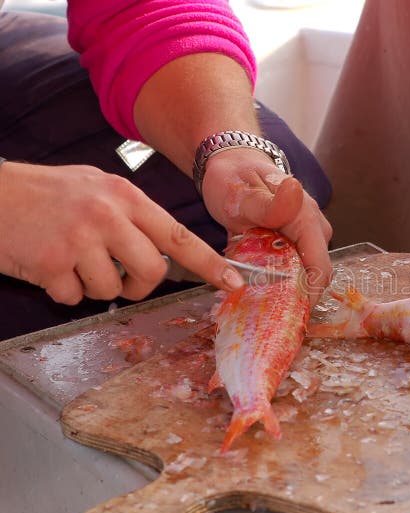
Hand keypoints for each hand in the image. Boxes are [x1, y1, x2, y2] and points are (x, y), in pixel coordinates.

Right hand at [0, 162, 243, 304]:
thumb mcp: (96, 187)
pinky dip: (63, 290)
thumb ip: (131, 213)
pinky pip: (74, 298)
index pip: (178, 236)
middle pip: (153, 272)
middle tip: (120, 277)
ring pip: (113, 289)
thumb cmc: (45, 193)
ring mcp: (79, 240)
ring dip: (94, 286)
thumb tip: (163, 247)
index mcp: (125, 197)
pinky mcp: (51, 263)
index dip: (210, 263)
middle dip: (140, 285)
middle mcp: (107, 216)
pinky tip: (49, 266)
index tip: (233, 281)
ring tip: (72, 261)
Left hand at [199, 149, 332, 302]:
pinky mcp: (295, 239)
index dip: (310, 295)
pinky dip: (277, 276)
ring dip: (286, 286)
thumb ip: (268, 203)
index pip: (320, 267)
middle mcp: (313, 228)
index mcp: (306, 218)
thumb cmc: (234, 178)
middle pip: (314, 273)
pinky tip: (256, 280)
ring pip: (304, 270)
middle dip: (296, 294)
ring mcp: (306, 234)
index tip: (291, 315)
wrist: (229, 165)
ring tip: (259, 297)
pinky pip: (293, 265)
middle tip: (267, 310)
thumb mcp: (243, 193)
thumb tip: (296, 191)